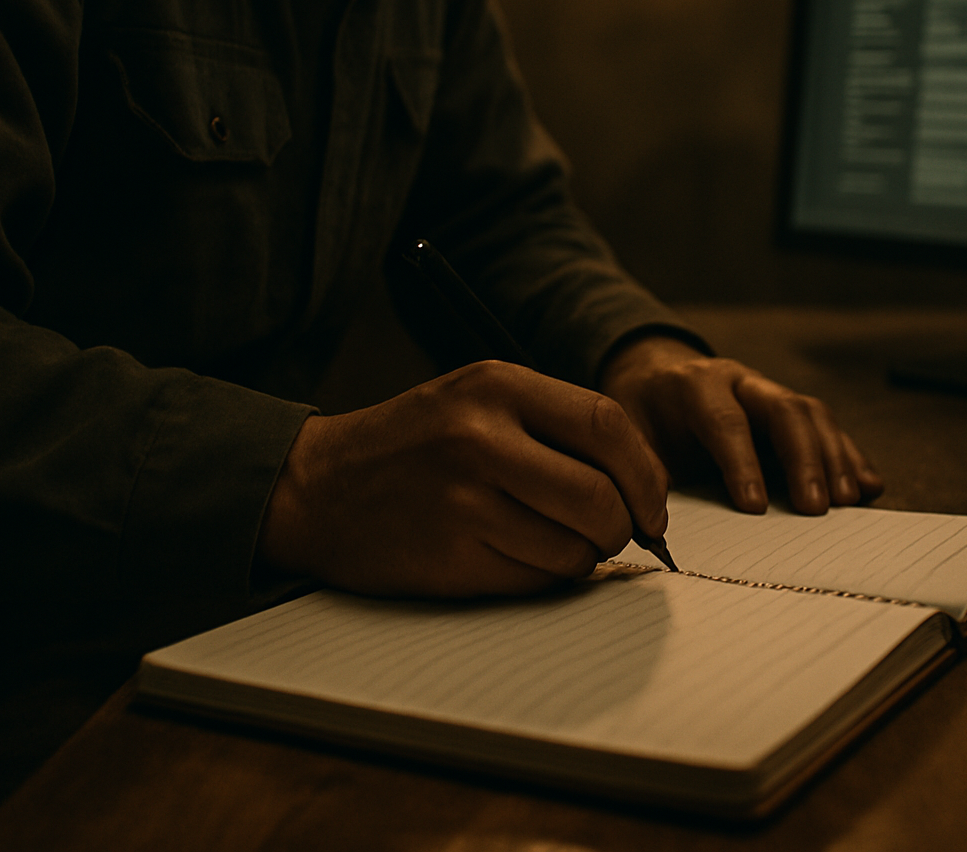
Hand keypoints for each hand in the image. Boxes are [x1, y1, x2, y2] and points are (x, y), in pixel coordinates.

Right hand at [258, 361, 669, 597]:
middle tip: (615, 533)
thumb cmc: (414, 444)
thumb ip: (557, 427)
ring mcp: (463, 501)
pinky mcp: (450, 557)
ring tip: (554, 541)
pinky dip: (542, 578)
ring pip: (574, 549)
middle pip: (601, 497)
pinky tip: (513, 556)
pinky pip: (535, 580)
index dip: (646, 474)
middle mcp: (482, 438)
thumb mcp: (479, 399)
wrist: (316, 488)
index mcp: (498, 386)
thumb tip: (644, 488)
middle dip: (624, 527)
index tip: (651, 503)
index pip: (609, 426)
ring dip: (582, 557)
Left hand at [599, 336, 883, 514]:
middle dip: (803, 459)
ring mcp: (768, 390)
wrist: (652, 376)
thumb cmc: (642, 415)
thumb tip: (657, 529)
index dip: (742, 464)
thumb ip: (644, 474)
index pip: (726, 421)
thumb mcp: (630, 436)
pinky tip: (868, 486)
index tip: (755, 508)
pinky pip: (827, 427)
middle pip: (784, 410)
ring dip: (834, 458)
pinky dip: (849, 456)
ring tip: (848, 501)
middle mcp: (739, 380)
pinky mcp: (788, 407)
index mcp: (694, 386)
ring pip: (812, 414)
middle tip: (816, 508)